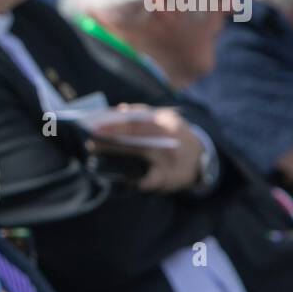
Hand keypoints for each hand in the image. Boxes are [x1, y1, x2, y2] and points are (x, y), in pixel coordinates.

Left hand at [90, 107, 204, 191]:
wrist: (201, 158)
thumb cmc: (174, 137)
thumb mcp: (164, 120)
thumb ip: (143, 114)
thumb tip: (118, 110)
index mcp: (166, 121)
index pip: (136, 121)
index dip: (114, 125)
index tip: (94, 127)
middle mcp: (169, 137)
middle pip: (136, 137)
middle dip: (110, 141)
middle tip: (90, 144)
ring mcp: (170, 158)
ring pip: (140, 156)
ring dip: (116, 157)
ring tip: (97, 158)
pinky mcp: (171, 177)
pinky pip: (150, 181)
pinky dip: (136, 181)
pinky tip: (123, 179)